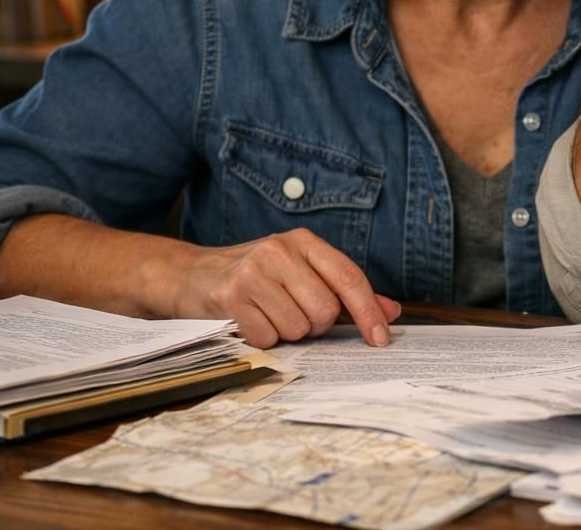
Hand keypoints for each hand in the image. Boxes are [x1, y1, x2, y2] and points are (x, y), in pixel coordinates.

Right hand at [171, 228, 401, 347]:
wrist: (190, 276)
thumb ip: (345, 292)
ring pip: (298, 328)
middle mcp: (279, 251)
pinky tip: (249, 322)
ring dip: (287, 332)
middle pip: (325, 310)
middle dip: (316, 325)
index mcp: (303, 242)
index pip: (348, 277)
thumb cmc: (256, 277)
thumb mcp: (300, 272)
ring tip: (268, 314)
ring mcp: (253, 272)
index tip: (381, 339)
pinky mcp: (230, 297)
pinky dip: (263, 339)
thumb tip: (390, 311)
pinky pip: (268, 338)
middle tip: (294, 315)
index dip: (369, 311)